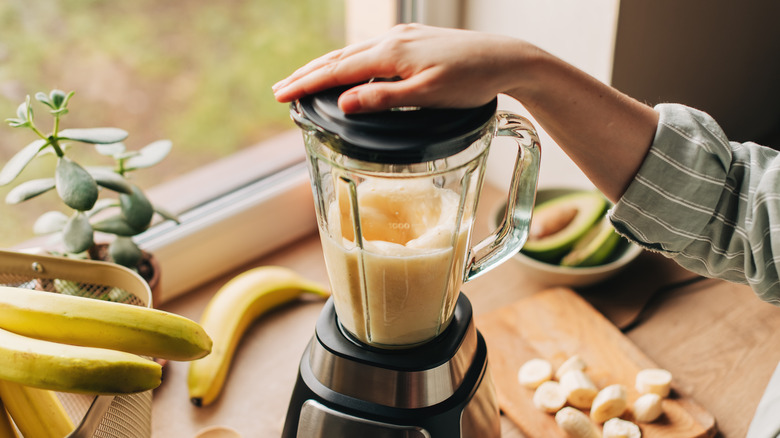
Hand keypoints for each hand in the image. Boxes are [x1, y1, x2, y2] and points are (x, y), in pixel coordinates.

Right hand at [272, 24, 531, 112]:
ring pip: (352, 53)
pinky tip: (346, 72)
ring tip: (302, 80)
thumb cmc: (472, 80)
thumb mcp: (428, 96)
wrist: (505, 58)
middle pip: (338, 58)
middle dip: (306, 74)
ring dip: (325, 67)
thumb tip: (344, 101)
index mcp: (391, 54)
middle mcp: (392, 41)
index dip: (306, 84)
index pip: (337, 70)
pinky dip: (348, 63)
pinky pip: (369, 52)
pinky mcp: (413, 41)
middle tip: (278, 90)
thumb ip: (385, 99)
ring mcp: (402, 38)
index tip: (281, 95)